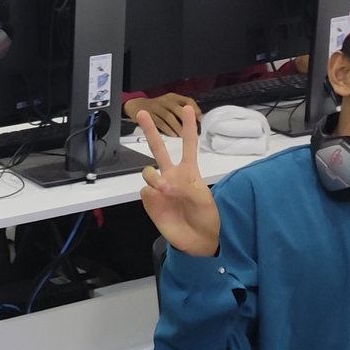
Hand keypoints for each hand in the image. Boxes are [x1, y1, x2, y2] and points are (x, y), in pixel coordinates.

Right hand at [124, 92, 197, 137]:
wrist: (137, 106)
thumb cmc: (159, 108)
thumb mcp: (171, 104)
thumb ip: (183, 111)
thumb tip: (199, 119)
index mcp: (174, 98)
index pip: (188, 100)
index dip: (195, 109)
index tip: (200, 118)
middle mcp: (166, 101)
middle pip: (178, 109)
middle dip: (186, 119)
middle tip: (193, 129)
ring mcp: (156, 107)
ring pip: (169, 117)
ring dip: (177, 127)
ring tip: (183, 135)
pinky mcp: (148, 115)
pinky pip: (159, 123)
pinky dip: (167, 129)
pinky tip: (173, 135)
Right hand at [135, 106, 219, 257]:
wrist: (199, 240)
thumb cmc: (207, 216)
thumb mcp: (203, 198)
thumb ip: (183, 187)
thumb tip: (161, 185)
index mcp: (189, 171)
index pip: (188, 144)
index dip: (188, 126)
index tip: (188, 108)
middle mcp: (171, 176)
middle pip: (158, 149)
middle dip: (150, 130)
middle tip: (142, 112)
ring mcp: (159, 189)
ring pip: (147, 171)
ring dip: (153, 176)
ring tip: (163, 188)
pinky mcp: (151, 202)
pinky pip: (144, 191)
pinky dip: (151, 195)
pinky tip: (159, 202)